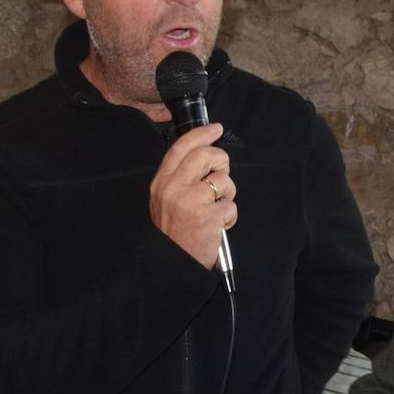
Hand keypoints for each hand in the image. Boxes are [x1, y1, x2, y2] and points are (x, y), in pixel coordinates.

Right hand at [149, 121, 236, 268]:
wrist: (173, 265)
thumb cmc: (175, 233)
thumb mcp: (165, 201)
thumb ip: (180, 178)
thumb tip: (204, 155)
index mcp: (162, 183)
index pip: (181, 147)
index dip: (201, 134)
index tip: (215, 129)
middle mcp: (174, 188)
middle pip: (206, 156)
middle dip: (221, 161)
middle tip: (221, 174)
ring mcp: (191, 201)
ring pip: (223, 181)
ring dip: (227, 194)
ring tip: (216, 209)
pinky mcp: (208, 216)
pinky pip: (231, 205)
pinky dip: (229, 216)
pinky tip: (217, 226)